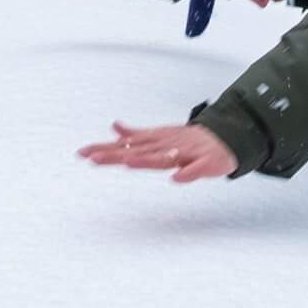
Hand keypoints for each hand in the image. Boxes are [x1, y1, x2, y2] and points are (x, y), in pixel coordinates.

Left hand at [79, 121, 237, 182]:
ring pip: (164, 159)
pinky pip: (197, 169)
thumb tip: (114, 128)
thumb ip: (136, 135)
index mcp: (156, 141)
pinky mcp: (206, 163)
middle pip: (138, 152)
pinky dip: (188, 173)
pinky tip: (177, 179)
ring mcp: (187, 154)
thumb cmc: (189, 140)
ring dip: (147, 161)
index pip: (125, 146)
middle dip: (116, 155)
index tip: (82, 153)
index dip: (104, 149)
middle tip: (93, 158)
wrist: (225, 137)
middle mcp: (167, 146)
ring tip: (129, 163)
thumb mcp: (160, 135)